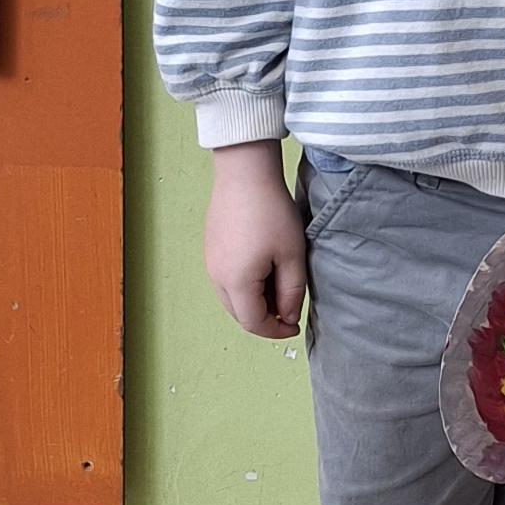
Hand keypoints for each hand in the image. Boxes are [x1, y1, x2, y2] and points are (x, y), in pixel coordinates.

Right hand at [204, 140, 307, 339]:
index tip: (295, 325)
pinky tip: (262, 268)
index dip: (276, 330)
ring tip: (277, 284)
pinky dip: (244, 286)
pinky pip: (226, 280)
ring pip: (231, 298)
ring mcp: (210, 263)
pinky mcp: (210, 250)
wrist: (245, 174)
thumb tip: (288, 315)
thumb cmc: (271, 212)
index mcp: (237, 283)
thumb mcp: (292, 255)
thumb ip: (291, 292)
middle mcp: (216, 277)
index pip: (254, 323)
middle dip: (265, 318)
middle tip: (289, 305)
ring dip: (254, 302)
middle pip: (239, 314)